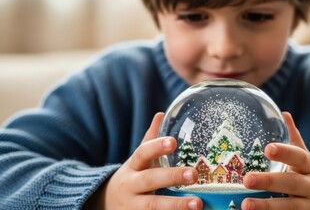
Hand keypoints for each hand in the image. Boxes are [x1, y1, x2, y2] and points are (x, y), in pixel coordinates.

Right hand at [84, 112, 202, 209]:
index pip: (142, 153)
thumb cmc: (132, 178)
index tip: (173, 142)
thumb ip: (150, 140)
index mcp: (133, 167)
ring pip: (152, 206)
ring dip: (176, 205)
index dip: (156, 147)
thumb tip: (161, 114)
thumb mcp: (138, 160)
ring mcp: (132, 206)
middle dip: (172, 177)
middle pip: (150, 180)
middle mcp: (131, 186)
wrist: (106, 204)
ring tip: (198, 203)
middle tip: (194, 174)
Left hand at [241, 112, 309, 209]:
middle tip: (247, 180)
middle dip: (269, 182)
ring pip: (289, 207)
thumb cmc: (309, 175)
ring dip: (267, 207)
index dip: (285, 152)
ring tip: (245, 205)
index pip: (299, 157)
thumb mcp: (305, 158)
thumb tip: (284, 113)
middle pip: (291, 184)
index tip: (268, 148)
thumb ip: (294, 139)